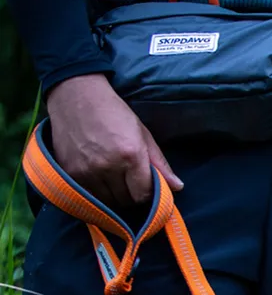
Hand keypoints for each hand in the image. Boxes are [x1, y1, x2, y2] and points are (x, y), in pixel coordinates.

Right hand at [46, 73, 182, 208]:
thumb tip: (178, 187)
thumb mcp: (142, 134)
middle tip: (129, 181)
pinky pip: (88, 196)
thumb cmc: (113, 112)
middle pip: (126, 201)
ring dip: (114, 195)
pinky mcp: (70, 172)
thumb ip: (160, 163)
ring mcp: (87, 170)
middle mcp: (108, 165)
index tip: (146, 186)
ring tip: (114, 178)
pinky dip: (96, 193)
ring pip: (107, 202)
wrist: (75, 93)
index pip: (144, 195)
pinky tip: (98, 178)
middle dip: (131, 195)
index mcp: (130, 155)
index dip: (147, 193)